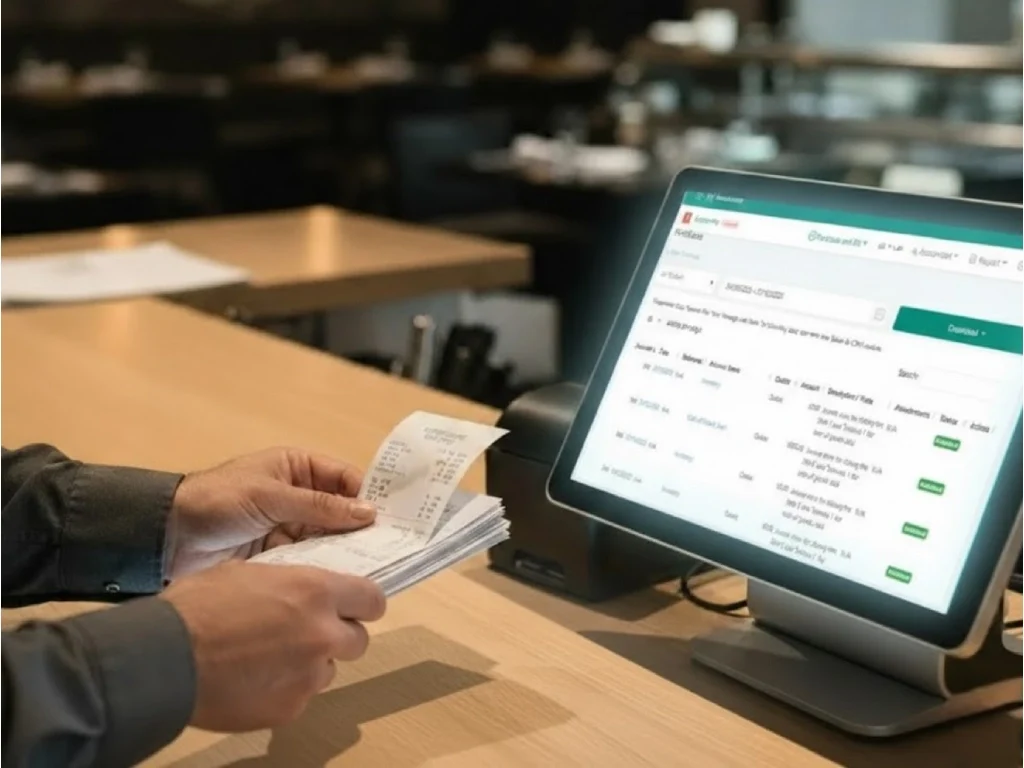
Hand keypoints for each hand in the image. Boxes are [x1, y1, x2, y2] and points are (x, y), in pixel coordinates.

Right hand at [162, 561, 385, 730]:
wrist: (164, 658)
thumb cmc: (200, 605)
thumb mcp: (249, 573)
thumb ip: (289, 584)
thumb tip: (301, 592)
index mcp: (315, 592)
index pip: (373, 600)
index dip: (363, 604)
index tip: (353, 607)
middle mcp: (323, 634)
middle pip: (358, 641)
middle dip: (338, 636)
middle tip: (307, 633)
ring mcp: (309, 677)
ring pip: (328, 670)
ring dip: (310, 663)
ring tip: (269, 658)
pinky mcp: (289, 709)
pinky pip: (300, 696)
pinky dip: (284, 689)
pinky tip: (252, 681)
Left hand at [167, 448, 376, 578]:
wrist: (165, 537)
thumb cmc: (216, 501)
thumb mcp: (270, 497)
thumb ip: (319, 507)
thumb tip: (368, 512)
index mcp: (297, 467)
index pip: (345, 480)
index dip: (369, 496)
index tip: (397, 518)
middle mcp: (298, 495)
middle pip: (341, 512)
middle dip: (362, 528)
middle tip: (394, 549)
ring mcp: (288, 526)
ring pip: (328, 539)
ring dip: (345, 552)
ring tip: (374, 569)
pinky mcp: (277, 555)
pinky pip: (309, 560)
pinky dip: (323, 569)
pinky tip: (341, 582)